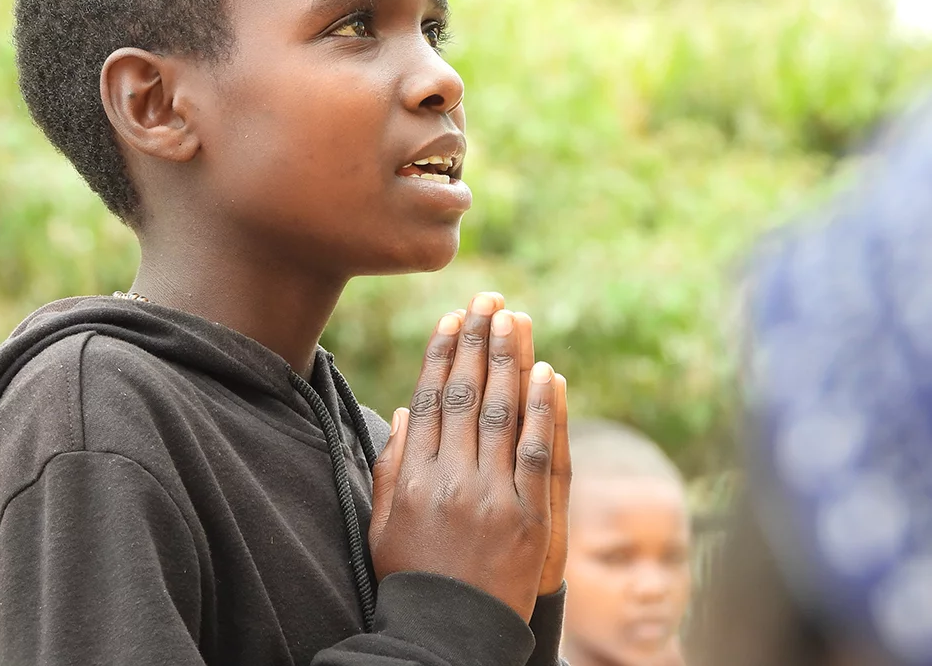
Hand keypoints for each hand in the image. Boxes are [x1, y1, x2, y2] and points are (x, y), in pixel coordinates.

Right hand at [369, 292, 559, 620]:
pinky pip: (538, 453)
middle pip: (465, 395)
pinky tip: (546, 374)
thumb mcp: (384, 524)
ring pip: (501, 414)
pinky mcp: (530, 517)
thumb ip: (392, 466)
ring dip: (508, 360)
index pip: (430, 400)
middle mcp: (451, 479)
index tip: (450, 319)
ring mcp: (493, 497)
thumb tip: (407, 412)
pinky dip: (543, 411)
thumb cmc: (412, 578)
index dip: (440, 355)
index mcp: (414, 477)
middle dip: (477, 342)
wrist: (450, 635)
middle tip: (486, 300)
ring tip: (513, 318)